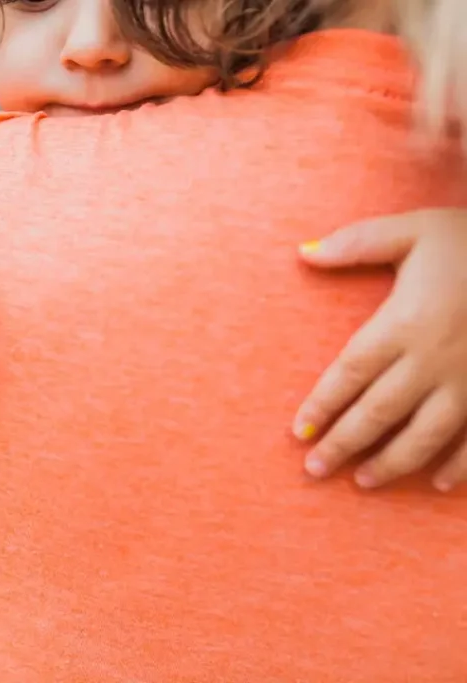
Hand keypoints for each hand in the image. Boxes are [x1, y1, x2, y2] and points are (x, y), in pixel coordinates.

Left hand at [293, 209, 466, 490]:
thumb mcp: (413, 230)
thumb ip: (357, 242)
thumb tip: (303, 252)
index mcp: (404, 322)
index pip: (349, 373)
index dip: (322, 405)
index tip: (299, 432)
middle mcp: (434, 358)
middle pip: (378, 412)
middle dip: (343, 444)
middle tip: (314, 469)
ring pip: (426, 435)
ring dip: (393, 463)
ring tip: (362, 482)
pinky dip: (461, 466)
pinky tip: (439, 484)